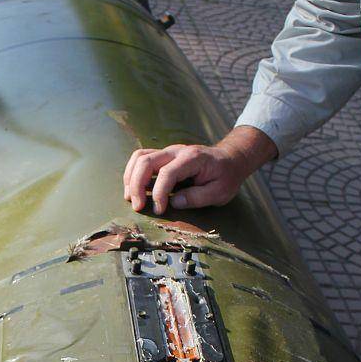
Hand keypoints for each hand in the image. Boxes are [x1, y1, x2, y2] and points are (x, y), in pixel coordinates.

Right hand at [122, 126, 277, 213]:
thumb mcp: (220, 192)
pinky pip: (141, 159)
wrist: (230, 159)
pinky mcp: (163, 156)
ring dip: (131, 178)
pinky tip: (134, 189)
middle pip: (146, 161)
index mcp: (192, 158)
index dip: (159, 193)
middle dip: (137, 185)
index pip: (167, 173)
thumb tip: (175, 203)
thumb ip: (198, 197)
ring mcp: (168, 152)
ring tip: (130, 198)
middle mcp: (176, 151)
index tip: (159, 210)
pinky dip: (133, 173)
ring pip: (139, 157)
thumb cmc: (226, 176)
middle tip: (138, 207)